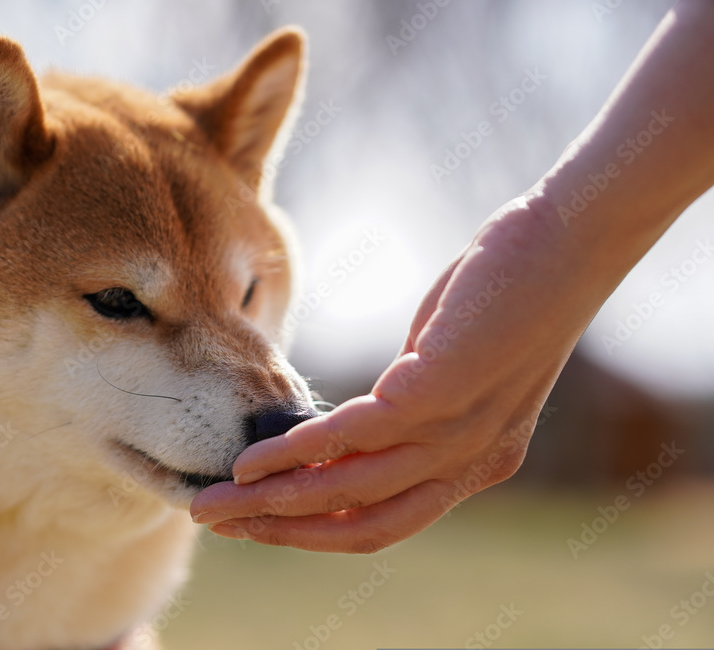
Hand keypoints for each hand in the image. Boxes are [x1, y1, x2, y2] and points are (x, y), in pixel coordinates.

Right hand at [190, 198, 590, 551]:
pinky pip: (359, 433)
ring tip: (220, 496)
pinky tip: (261, 456)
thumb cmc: (500, 302)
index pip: (382, 523)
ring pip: (352, 486)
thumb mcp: (448, 371)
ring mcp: (461, 431)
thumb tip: (340, 429)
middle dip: (279, 530)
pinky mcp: (447, 389)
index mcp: (474, 466)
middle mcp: (471, 464)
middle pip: (360, 521)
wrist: (567, 246)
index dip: (311, 533)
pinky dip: (302, 451)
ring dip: (277, 498)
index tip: (254, 526)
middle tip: (213, 523)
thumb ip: (400, 407)